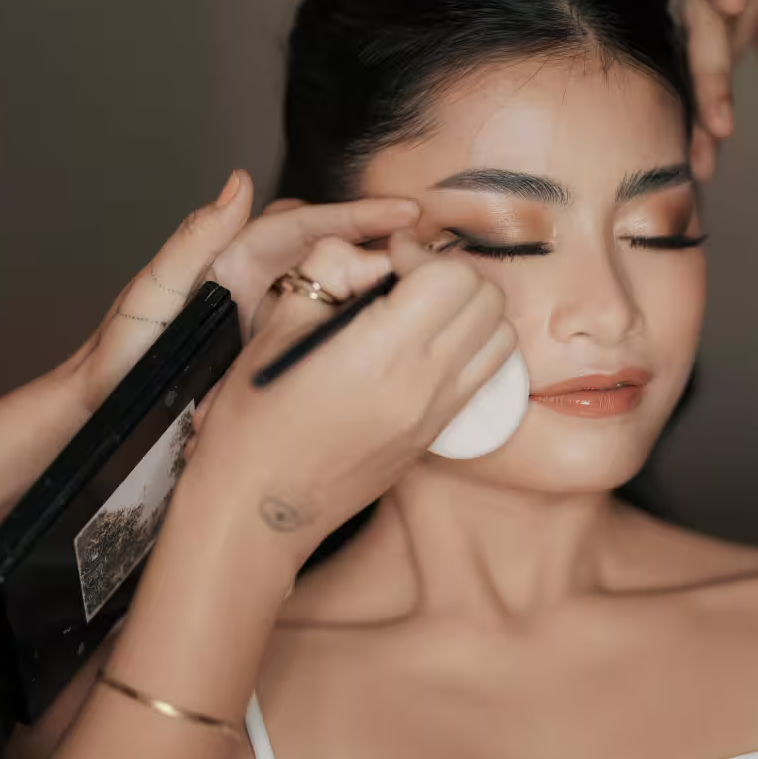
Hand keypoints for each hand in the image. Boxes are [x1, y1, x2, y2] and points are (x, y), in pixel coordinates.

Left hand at [61, 171, 418, 413]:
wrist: (110, 415)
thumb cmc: (123, 354)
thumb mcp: (154, 294)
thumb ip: (194, 240)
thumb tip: (237, 181)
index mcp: (235, 258)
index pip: (306, 224)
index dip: (357, 216)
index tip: (405, 213)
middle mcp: (262, 279)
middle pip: (333, 245)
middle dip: (384, 238)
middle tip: (436, 243)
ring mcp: (275, 315)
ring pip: (339, 285)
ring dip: (382, 278)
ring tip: (431, 279)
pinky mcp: (280, 350)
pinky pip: (330, 326)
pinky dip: (365, 319)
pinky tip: (396, 327)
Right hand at [185, 233, 515, 563]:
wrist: (259, 505)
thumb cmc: (256, 418)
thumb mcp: (278, 324)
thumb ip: (330, 268)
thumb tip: (375, 255)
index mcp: (380, 350)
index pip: (450, 277)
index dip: (420, 253)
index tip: (389, 257)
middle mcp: (423, 382)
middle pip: (486, 299)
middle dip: (450, 273)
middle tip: (407, 277)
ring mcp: (438, 411)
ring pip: (501, 335)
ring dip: (471, 309)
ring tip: (425, 309)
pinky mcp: (439, 432)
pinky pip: (488, 373)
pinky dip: (474, 344)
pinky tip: (429, 343)